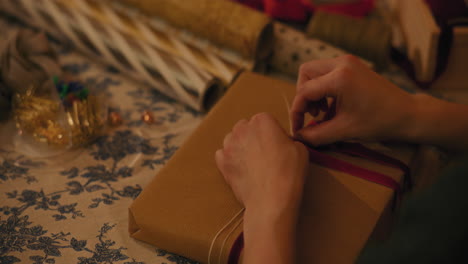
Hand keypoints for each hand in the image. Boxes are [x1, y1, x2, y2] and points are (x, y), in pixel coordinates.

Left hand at [215, 113, 307, 216]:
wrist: (271, 199)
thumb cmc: (288, 173)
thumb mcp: (300, 149)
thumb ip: (289, 140)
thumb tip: (283, 144)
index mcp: (263, 120)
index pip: (265, 120)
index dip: (272, 133)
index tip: (278, 145)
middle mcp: (243, 128)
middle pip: (246, 128)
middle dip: (253, 137)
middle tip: (265, 154)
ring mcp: (229, 145)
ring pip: (233, 140)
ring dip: (241, 147)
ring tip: (253, 163)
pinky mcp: (222, 161)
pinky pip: (223, 154)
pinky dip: (230, 159)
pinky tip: (241, 168)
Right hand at [291, 55, 415, 145]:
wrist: (408, 115)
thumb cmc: (379, 122)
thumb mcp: (344, 131)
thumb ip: (316, 134)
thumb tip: (297, 137)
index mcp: (339, 78)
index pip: (304, 91)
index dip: (296, 112)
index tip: (298, 129)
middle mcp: (342, 63)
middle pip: (306, 73)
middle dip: (303, 96)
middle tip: (313, 115)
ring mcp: (348, 62)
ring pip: (315, 71)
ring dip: (313, 92)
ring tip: (323, 112)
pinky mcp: (353, 66)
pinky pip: (328, 73)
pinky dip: (324, 89)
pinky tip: (333, 107)